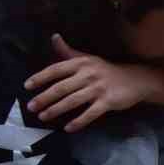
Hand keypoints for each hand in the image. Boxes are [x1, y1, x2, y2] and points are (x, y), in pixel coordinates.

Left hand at [24, 35, 153, 130]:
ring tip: (44, 117)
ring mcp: (98, 88)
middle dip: (44, 98)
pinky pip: (90, 113)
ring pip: (72, 101)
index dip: (40, 77)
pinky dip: (79, 122)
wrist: (136, 79)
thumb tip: (54, 37)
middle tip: (31, 107)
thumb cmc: (107, 70)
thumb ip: (68, 51)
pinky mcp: (108, 101)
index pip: (56, 69)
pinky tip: (68, 128)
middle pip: (61, 87)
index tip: (27, 86)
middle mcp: (88, 74)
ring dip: (56, 110)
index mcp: (81, 63)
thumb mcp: (88, 58)